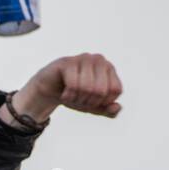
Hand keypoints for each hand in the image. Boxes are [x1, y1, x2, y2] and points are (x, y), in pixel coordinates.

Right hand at [8, 53, 122, 123]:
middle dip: (89, 102)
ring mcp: (83, 58)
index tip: (93, 101)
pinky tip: (64, 95)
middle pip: (101, 91)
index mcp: (109, 68)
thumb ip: (109, 110)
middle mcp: (99, 60)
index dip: (104, 102)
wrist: (50, 90)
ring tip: (72, 97)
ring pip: (88, 88)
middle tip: (80, 100)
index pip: (115, 90)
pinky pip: (73, 85)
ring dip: (78, 100)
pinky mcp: (68, 62)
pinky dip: (68, 96)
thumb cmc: (76, 95)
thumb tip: (117, 106)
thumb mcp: (94, 107)